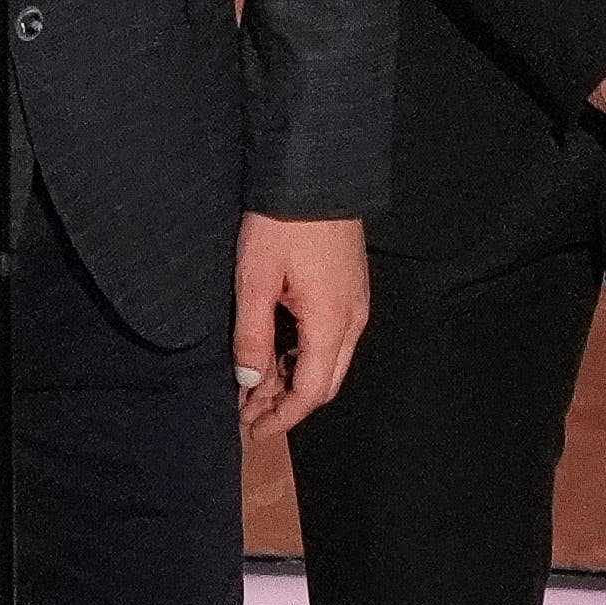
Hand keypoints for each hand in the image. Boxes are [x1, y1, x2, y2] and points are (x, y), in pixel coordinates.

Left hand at [232, 214, 365, 435]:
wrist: (316, 171)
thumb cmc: (281, 223)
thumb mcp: (255, 280)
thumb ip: (253, 336)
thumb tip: (251, 382)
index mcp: (332, 323)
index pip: (311, 391)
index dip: (283, 418)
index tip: (253, 432)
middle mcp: (353, 320)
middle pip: (325, 383)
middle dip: (288, 405)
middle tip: (249, 415)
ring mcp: (356, 303)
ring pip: (330, 362)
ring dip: (295, 381)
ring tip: (255, 389)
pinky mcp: (351, 288)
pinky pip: (333, 339)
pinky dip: (304, 358)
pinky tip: (277, 356)